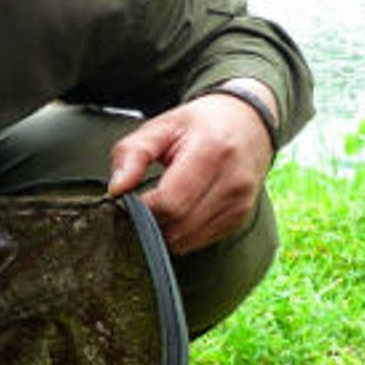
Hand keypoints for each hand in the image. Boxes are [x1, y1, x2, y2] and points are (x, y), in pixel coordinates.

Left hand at [105, 80, 276, 253]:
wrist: (248, 123)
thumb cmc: (199, 125)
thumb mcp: (160, 128)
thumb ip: (133, 154)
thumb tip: (116, 189)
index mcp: (212, 152)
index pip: (170, 202)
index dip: (141, 207)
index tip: (127, 199)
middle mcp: (233, 182)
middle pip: (178, 226)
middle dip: (149, 222)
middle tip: (139, 205)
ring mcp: (240, 204)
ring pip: (186, 240)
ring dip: (164, 231)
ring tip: (157, 206)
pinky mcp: (239, 219)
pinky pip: (198, 241)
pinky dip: (180, 233)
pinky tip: (176, 212)